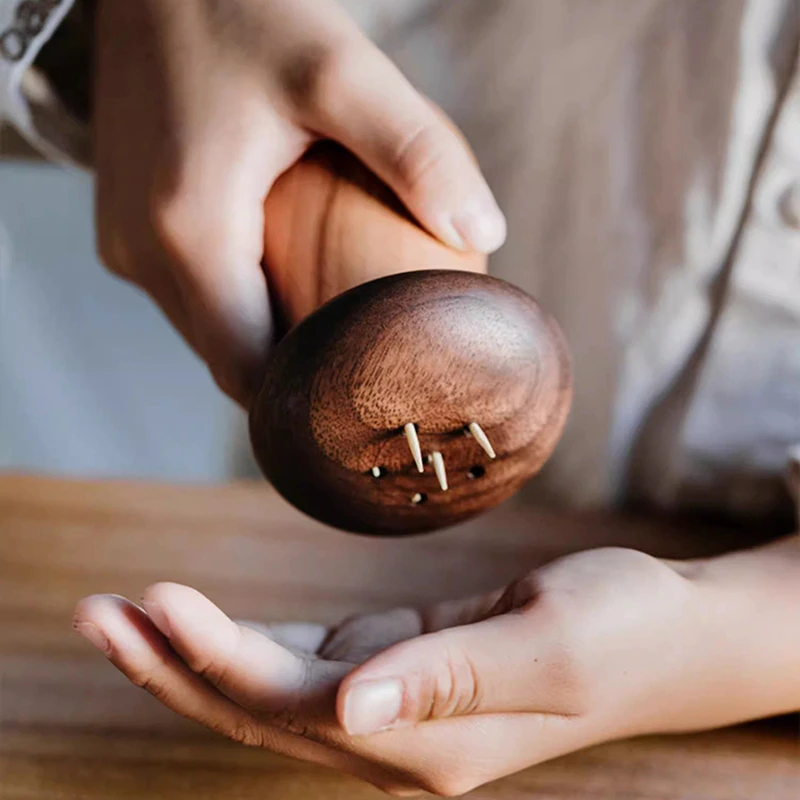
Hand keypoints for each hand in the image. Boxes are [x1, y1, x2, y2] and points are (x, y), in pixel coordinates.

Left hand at [74, 548, 731, 795]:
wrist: (660, 629)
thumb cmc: (618, 628)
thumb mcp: (548, 647)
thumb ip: (450, 681)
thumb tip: (353, 706)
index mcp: (426, 745)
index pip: (293, 706)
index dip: (216, 656)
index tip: (155, 599)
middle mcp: (395, 736)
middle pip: (258, 709)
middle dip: (171, 663)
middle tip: (93, 612)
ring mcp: (390, 705)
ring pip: (268, 689)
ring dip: (192, 654)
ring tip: (123, 612)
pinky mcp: (396, 666)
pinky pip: (301, 664)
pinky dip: (242, 643)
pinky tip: (198, 624)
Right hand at [93, 0, 504, 403]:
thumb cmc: (241, 5)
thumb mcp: (340, 68)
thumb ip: (416, 151)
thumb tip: (483, 231)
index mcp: (189, 233)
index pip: (249, 370)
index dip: (308, 398)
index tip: (368, 399)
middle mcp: (141, 252)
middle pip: (230, 358)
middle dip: (298, 372)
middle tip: (369, 364)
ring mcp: (127, 241)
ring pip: (211, 330)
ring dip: (270, 336)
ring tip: (339, 322)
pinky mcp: (129, 224)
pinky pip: (194, 294)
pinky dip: (243, 302)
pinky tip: (289, 276)